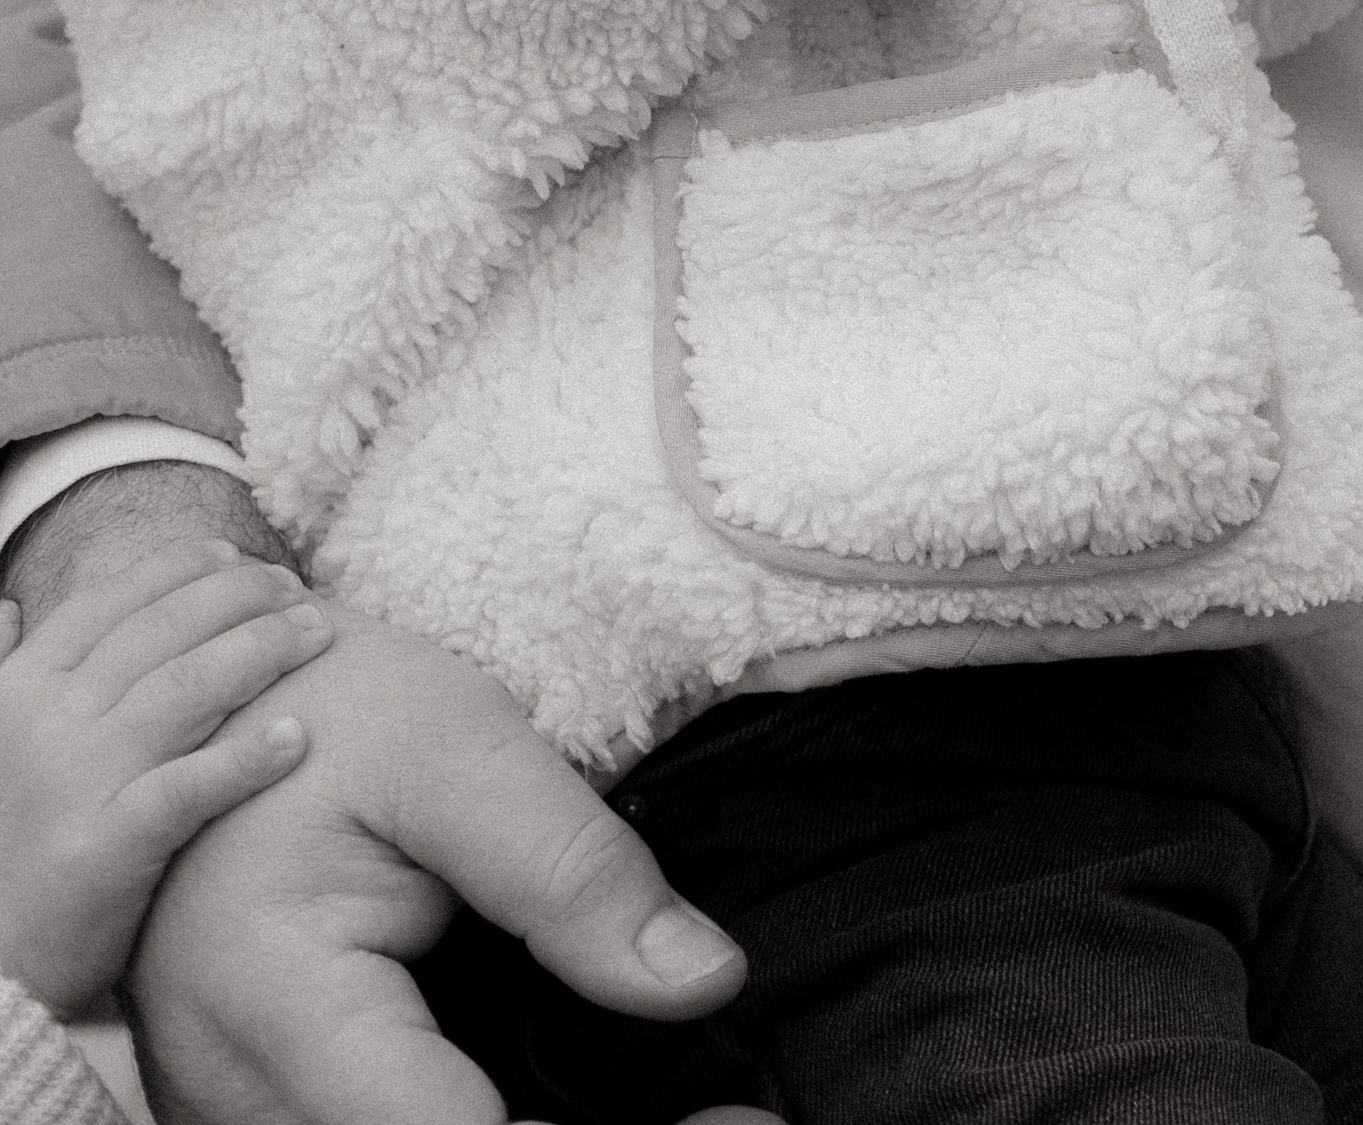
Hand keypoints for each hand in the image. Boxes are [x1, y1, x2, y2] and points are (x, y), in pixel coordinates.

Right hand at [0, 541, 332, 1010]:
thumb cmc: (8, 843)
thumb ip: (2, 671)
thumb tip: (9, 607)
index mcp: (22, 688)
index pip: (112, 601)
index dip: (180, 570)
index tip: (236, 557)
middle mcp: (47, 722)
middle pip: (164, 633)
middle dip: (241, 599)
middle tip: (298, 590)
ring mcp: (76, 783)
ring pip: (186, 690)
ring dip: (263, 652)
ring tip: (318, 635)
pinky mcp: (105, 850)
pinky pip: (188, 790)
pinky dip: (246, 759)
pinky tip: (299, 737)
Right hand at [124, 607, 743, 1124]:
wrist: (208, 707)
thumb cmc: (332, 710)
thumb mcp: (459, 745)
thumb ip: (570, 868)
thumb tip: (701, 980)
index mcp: (274, 1002)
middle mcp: (236, 1088)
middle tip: (725, 1118)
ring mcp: (241, 1108)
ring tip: (682, 1110)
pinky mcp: (266, 1104)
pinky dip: (471, 1116)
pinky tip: (559, 1095)